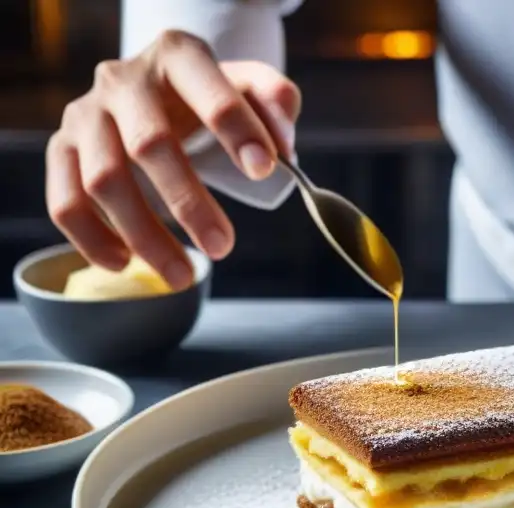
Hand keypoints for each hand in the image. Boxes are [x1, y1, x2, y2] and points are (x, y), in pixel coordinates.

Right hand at [45, 30, 300, 288]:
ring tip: (183, 277)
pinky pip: (65, 200)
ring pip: (103, 180)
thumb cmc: (212, 96)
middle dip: (189, 202)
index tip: (264, 170)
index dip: (237, 129)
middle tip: (223, 247)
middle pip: (149, 144)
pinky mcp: (63, 147)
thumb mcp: (250, 87)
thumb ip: (276, 102)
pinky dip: (91, 239)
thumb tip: (281, 147)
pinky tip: (125, 264)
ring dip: (145, 235)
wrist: (160, 89)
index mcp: (178, 56)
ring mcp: (85, 113)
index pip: (208, 90)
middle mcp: (123, 80)